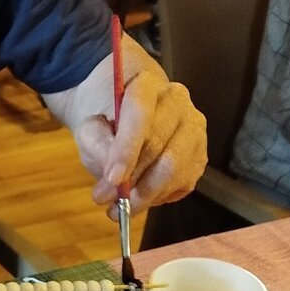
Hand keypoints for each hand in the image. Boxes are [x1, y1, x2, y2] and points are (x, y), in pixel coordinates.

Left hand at [74, 65, 206, 214]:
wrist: (127, 115)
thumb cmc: (106, 120)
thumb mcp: (89, 128)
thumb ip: (96, 146)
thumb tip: (114, 179)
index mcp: (147, 84)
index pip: (140, 115)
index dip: (127, 150)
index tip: (112, 179)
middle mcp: (178, 102)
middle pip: (159, 146)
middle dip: (131, 180)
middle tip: (104, 199)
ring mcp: (194, 128)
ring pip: (174, 168)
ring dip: (145, 194)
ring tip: (119, 206)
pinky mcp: (199, 154)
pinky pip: (182, 183)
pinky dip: (159, 197)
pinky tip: (140, 196)